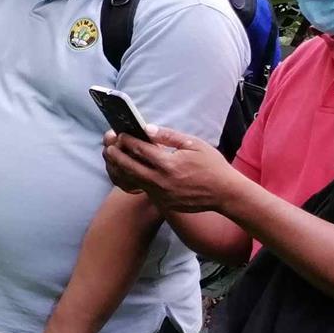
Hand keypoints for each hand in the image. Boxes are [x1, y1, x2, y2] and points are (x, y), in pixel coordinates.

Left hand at [101, 125, 242, 213]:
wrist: (225, 193)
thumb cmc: (212, 166)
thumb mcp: (193, 144)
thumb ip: (168, 136)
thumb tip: (147, 128)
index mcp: (169, 164)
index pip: (140, 149)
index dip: (128, 140)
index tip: (120, 134)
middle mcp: (162, 181)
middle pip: (130, 167)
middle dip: (117, 156)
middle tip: (108, 147)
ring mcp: (162, 195)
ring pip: (134, 180)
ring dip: (123, 169)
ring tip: (115, 159)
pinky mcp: (164, 204)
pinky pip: (145, 190)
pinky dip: (136, 181)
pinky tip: (133, 172)